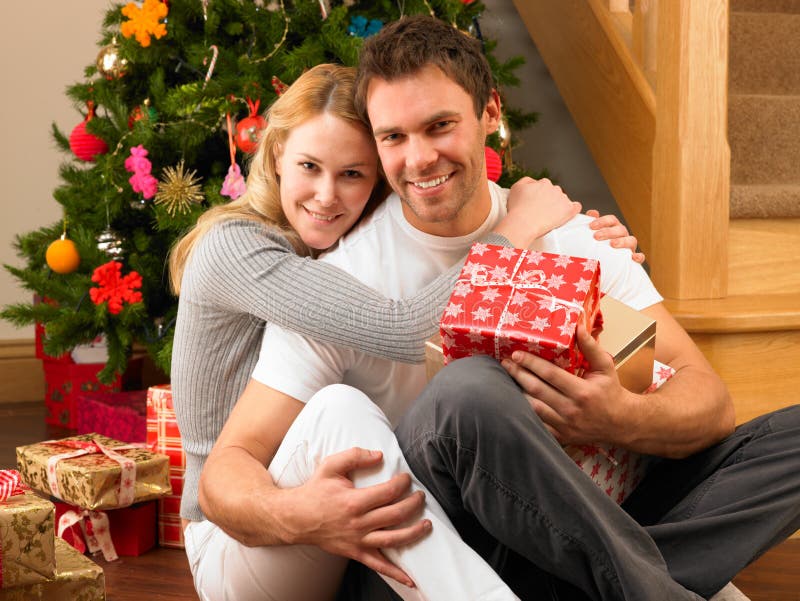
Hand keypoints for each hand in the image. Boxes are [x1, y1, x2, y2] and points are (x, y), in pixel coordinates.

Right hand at [289, 447, 429, 587]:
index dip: (402, 484)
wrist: (296, 518)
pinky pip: (378, 565)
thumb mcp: (331, 466)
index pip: (388, 492)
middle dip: (414, 504)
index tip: (407, 478)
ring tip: (427, 525)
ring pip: (393, 540)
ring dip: (414, 533)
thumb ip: (355, 456)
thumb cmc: (315, 491)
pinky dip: (396, 574)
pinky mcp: (356, 552)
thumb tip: (379, 455)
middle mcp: (358, 523)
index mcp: (353, 501)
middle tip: (421, 497)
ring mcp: (358, 540)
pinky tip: (410, 579)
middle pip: (395, 515)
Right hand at [494, 177, 580, 247]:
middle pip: (555, 193)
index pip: (545, 187)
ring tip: (548, 217)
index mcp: (544, 183)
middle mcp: (555, 188)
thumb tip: (534, 182)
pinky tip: (567, 214)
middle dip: (549, 200)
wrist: (523, 223)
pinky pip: (576, 207)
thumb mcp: (516, 187)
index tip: (536, 203)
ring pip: (563, 200)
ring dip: (558, 206)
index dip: (540, 196)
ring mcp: (563, 199)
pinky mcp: (568, 210)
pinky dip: (573, 209)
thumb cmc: (518, 208)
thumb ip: (527, 181)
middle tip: (541, 211)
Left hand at [500, 324, 630, 445]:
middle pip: (537, 390)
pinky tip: (515, 400)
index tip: (516, 354)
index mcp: (582, 392)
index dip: (531, 363)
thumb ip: (591, 348)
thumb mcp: (606, 367)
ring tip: (507, 378)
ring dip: (517, 392)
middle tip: (506, 363)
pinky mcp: (561, 436)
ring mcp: (565, 425)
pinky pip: (537, 424)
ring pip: (533, 407)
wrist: (621, 424)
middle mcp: (571, 410)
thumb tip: (578, 327)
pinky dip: (524, 411)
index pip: (550, 374)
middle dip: (518, 374)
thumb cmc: (611, 391)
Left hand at [585, 209, 644, 262]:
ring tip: (612, 244)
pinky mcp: (632, 259)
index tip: (591, 226)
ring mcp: (629, 247)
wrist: (597, 267)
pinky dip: (639, 257)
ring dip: (623, 241)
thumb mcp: (589, 236)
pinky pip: (640, 257)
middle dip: (608, 232)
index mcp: (613, 228)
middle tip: (596, 236)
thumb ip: (591, 224)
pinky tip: (633, 258)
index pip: (611, 220)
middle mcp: (622, 236)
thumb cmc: (594, 248)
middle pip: (620, 229)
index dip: (603, 221)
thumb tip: (592, 212)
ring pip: (631, 240)